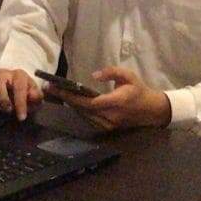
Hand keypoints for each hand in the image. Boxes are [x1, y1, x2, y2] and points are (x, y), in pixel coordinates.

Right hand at [0, 65, 43, 120]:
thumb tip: (32, 95)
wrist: (16, 94)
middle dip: (1, 96)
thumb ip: (36, 96)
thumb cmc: (25, 96)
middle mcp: (4, 73)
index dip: (20, 102)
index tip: (21, 117)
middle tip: (6, 109)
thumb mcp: (35, 99)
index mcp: (19, 75)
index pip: (19, 85)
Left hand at [55, 66, 170, 131]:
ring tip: (56, 93)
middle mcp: (110, 116)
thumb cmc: (138, 90)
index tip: (58, 88)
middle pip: (82, 109)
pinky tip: (71, 101)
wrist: (151, 110)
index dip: (72, 96)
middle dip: (65, 99)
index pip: (89, 102)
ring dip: (70, 105)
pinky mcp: (107, 128)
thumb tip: (93, 75)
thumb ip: (111, 72)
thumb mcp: (128, 75)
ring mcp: (108, 124)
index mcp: (116, 102)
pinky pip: (88, 119)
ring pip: (84, 115)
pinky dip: (79, 110)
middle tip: (50, 89)